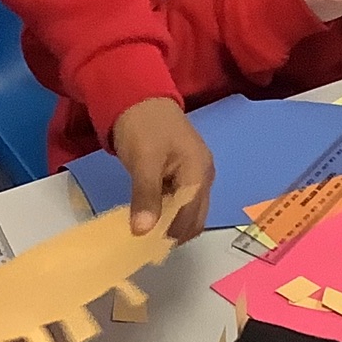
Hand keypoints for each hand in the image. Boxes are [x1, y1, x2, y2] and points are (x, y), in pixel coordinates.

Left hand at [107, 96, 211, 241]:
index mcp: (199, 172)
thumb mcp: (143, 161)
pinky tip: (150, 215)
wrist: (138, 95)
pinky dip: (168, 211)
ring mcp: (195, 174)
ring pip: (188, 211)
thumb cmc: (143, 125)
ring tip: (146, 230)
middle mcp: (203, 176)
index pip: (190, 216)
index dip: (170, 234)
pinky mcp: (183, 173)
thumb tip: (143, 232)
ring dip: (170, 223)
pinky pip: (180, 201)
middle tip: (146, 242)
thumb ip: (146, 196)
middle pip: (195, 217)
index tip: (147, 246)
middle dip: (174, 232)